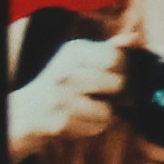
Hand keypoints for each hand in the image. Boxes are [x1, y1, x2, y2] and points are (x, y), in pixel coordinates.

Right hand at [11, 32, 130, 162]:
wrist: (28, 110)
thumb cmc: (62, 81)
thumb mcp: (80, 59)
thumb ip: (108, 49)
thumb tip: (135, 37)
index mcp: (73, 52)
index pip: (115, 58)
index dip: (125, 70)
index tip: (120, 76)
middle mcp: (66, 72)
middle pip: (118, 84)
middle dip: (121, 94)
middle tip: (111, 95)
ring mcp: (62, 97)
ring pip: (109, 109)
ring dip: (108, 113)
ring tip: (94, 108)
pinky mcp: (62, 120)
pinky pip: (98, 126)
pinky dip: (96, 125)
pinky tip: (83, 118)